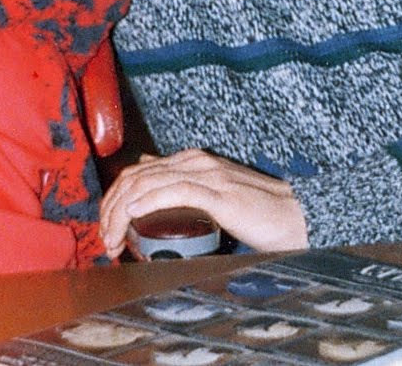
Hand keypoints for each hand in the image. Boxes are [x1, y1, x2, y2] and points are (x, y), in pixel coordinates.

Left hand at [99, 148, 307, 257]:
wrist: (295, 215)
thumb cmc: (257, 211)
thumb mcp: (212, 191)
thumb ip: (183, 182)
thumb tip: (150, 170)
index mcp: (192, 160)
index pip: (136, 172)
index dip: (113, 200)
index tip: (108, 231)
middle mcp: (195, 161)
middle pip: (135, 178)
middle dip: (110, 209)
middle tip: (106, 241)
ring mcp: (207, 174)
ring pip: (148, 185)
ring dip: (121, 214)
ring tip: (113, 239)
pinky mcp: (219, 193)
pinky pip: (176, 191)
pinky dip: (149, 202)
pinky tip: (135, 216)